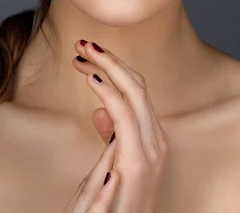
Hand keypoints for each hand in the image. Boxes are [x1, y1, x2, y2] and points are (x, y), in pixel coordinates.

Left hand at [73, 40, 169, 212]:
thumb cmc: (117, 205)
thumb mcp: (112, 165)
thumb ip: (110, 137)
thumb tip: (100, 111)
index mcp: (151, 138)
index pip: (135, 91)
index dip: (112, 68)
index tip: (87, 56)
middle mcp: (156, 140)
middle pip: (137, 85)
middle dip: (110, 60)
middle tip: (83, 43)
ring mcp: (151, 150)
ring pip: (135, 93)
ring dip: (109, 67)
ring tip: (85, 53)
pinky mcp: (138, 162)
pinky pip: (126, 117)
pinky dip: (110, 92)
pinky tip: (92, 78)